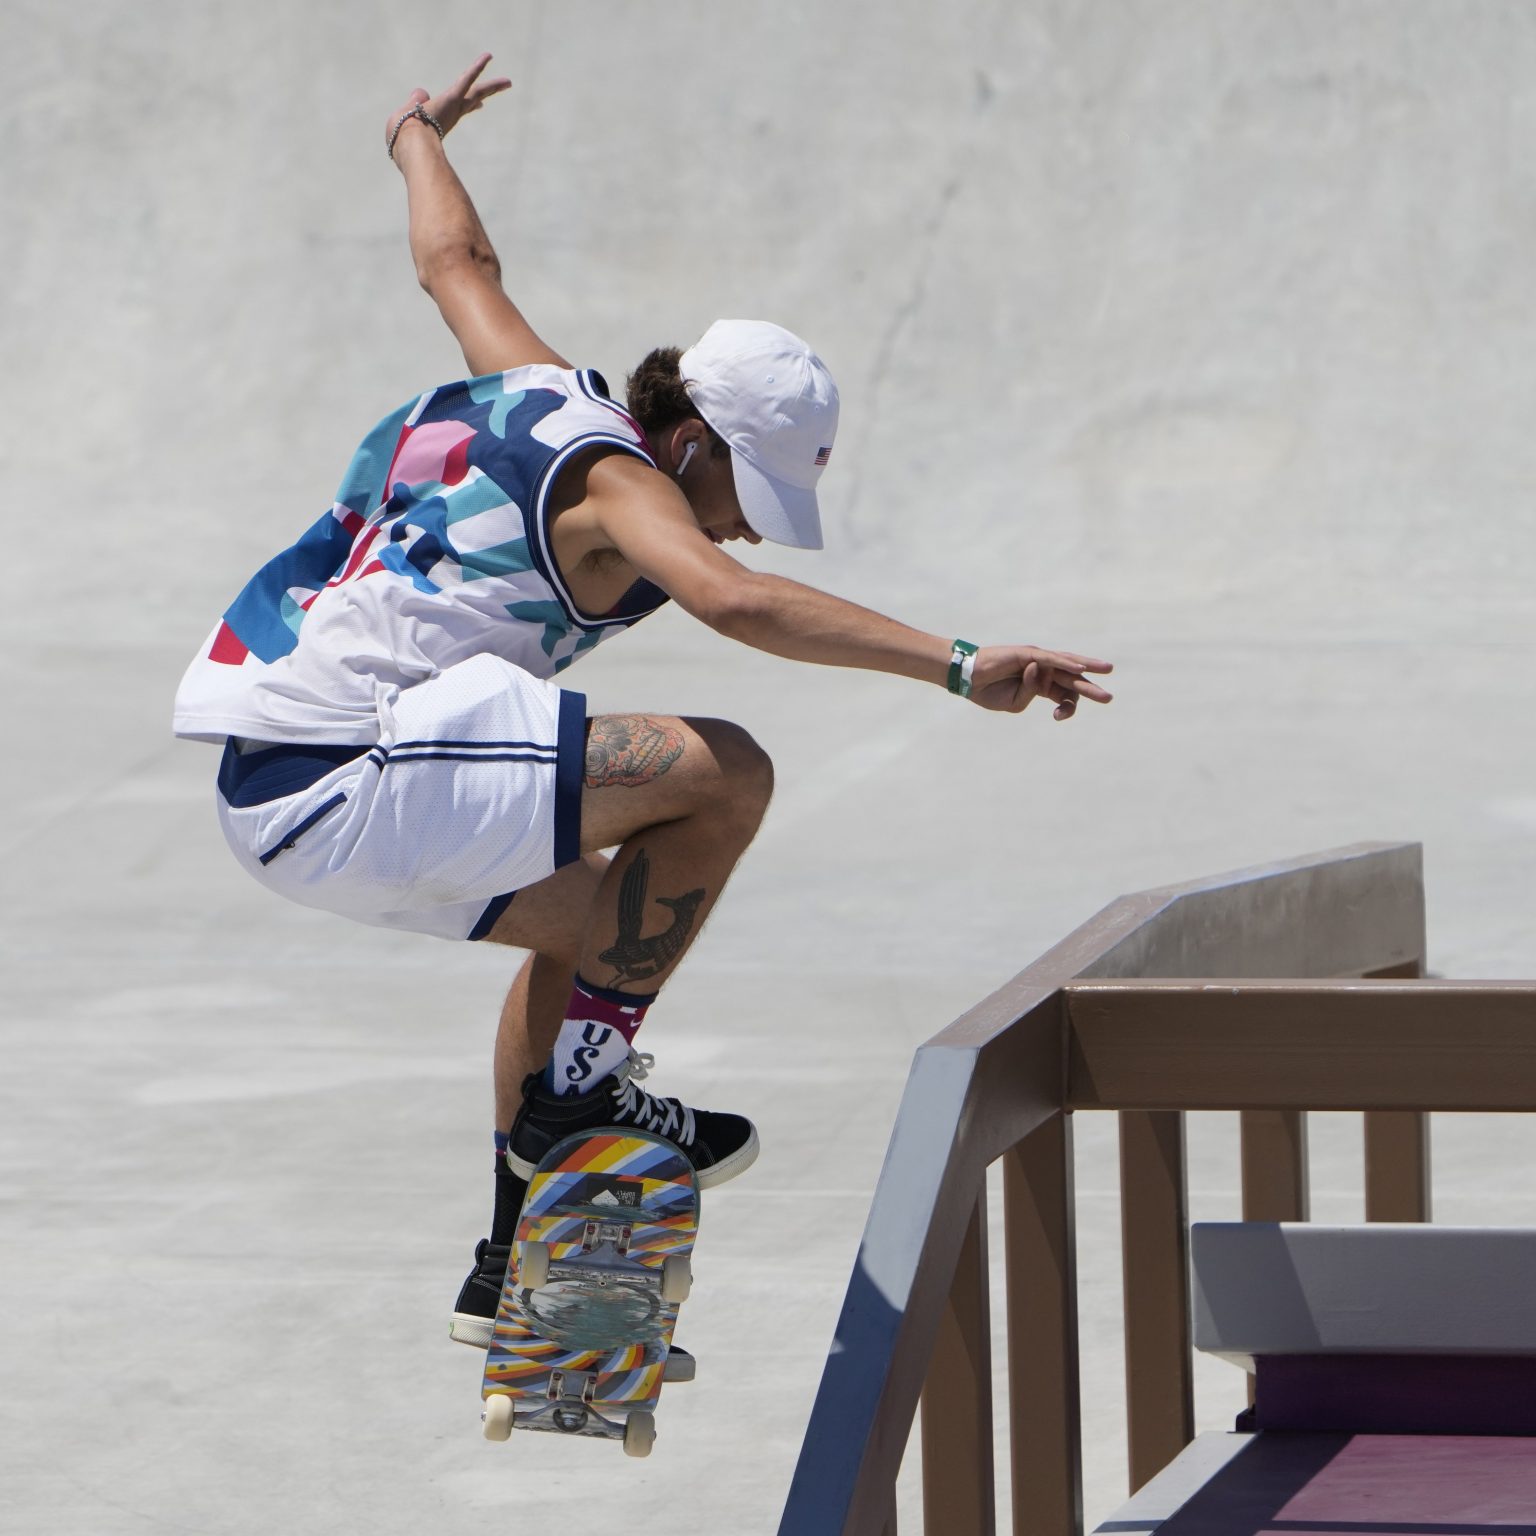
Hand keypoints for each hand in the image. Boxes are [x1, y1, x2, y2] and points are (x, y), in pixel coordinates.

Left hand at [384, 52, 511, 153]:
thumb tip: (420, 93)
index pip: (459, 111)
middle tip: (503, 88)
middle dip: (486, 94)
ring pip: (476, 92)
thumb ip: (413, 104)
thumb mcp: (404, 117)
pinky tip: (488, 56)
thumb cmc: (403, 136)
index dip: (470, 106)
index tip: (479, 105)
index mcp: (441, 121)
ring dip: (492, 86)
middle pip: (472, 101)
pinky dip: (477, 67)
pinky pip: (467, 79)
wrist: (410, 144)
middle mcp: (452, 114)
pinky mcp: (453, 97)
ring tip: (508, 82)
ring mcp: (454, 106)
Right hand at [968, 646, 1113, 719]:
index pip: (1063, 695)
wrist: (968, 679)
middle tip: (1108, 698)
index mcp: (1040, 685)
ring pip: (1067, 663)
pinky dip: (1066, 662)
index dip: (1066, 708)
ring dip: (1088, 667)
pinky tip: (1081, 668)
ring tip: (1107, 670)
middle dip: (1090, 688)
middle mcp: (1042, 670)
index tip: (1057, 718)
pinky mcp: (1028, 653)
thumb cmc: (989, 691)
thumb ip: (1032, 692)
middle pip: (1071, 678)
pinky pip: (1051, 659)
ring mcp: (1036, 660)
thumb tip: (1042, 671)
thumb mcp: (1016, 703)